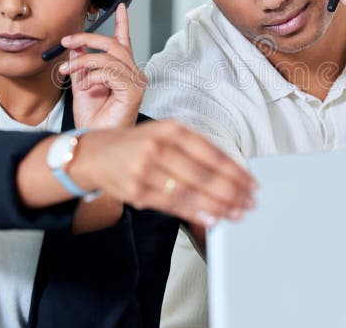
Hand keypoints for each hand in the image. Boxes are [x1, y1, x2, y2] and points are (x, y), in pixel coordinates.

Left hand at [58, 4, 146, 128]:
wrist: (92, 139)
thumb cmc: (92, 119)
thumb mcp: (81, 83)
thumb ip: (81, 63)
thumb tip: (77, 45)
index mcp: (122, 71)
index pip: (123, 42)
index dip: (122, 23)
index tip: (119, 7)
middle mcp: (133, 74)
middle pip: (114, 45)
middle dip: (87, 39)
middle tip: (66, 41)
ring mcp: (136, 83)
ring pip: (109, 57)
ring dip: (83, 62)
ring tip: (68, 72)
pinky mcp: (134, 91)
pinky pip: (110, 72)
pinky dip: (92, 76)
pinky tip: (85, 87)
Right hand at [69, 120, 257, 227]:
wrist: (94, 154)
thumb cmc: (135, 145)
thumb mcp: (165, 134)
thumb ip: (195, 149)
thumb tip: (230, 172)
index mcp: (171, 129)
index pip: (212, 152)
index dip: (235, 171)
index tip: (251, 183)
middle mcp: (158, 146)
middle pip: (204, 174)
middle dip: (232, 192)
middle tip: (249, 202)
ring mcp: (145, 168)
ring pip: (190, 192)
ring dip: (218, 205)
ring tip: (236, 213)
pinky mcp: (136, 190)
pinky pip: (171, 205)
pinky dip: (194, 212)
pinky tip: (210, 217)